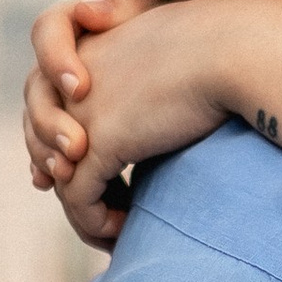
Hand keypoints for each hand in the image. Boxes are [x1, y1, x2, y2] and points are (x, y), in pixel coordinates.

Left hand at [29, 0, 281, 246]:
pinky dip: (97, 223)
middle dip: (73, 186)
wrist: (232, 50)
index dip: (70, 151)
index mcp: (86, 52)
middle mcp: (69, 80)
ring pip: (61, 180)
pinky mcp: (93, 144)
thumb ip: (146, 89)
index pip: (53, 111)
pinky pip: (79, 199)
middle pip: (49, 147)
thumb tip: (148, 121)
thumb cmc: (221, 54)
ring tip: (119, 231)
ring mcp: (76, 113)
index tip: (103, 182)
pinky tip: (126, 230)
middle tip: (105, 216)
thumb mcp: (172, 64)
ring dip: (87, 214)